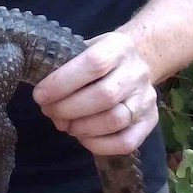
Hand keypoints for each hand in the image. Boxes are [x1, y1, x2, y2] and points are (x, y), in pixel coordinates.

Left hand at [32, 30, 157, 154]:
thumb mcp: (85, 47)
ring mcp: (147, 98)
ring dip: (82, 128)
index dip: (62, 82)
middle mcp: (137, 72)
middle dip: (68, 109)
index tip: (40, 95)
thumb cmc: (101, 56)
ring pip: (115, 120)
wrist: (139, 59)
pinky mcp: (152, 120)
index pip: (93, 64)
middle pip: (104, 96)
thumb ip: (65, 66)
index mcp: (118, 47)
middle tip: (49, 112)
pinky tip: (82, 137)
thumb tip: (43, 95)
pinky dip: (99, 145)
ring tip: (65, 125)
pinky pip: (127, 142)